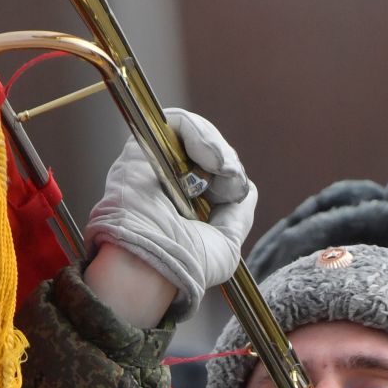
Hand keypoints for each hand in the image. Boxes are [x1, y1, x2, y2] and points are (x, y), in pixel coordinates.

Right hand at [84, 108, 256, 319]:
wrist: (158, 264)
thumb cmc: (188, 264)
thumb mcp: (226, 243)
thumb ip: (239, 216)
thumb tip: (247, 188)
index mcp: (184, 202)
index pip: (213, 170)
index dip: (230, 174)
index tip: (235, 194)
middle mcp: (167, 180)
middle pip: (205, 148)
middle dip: (226, 161)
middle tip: (231, 182)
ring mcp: (153, 163)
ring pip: (193, 132)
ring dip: (216, 148)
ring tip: (222, 170)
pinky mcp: (140, 148)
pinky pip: (175, 122)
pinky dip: (200, 135)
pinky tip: (211, 160)